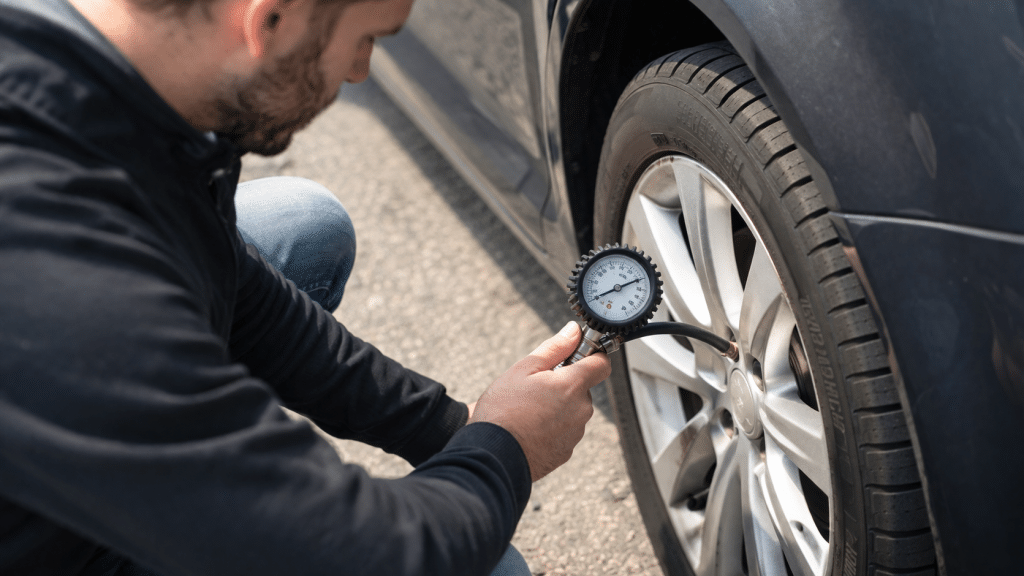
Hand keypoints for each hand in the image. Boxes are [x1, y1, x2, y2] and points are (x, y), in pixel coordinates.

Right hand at [469, 322, 611, 480]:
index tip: (577, 354)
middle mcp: (580, 411)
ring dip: (557, 407)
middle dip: (563, 385)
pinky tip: (529, 428)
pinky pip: (563, 431)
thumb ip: (555, 348)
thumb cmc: (503, 411)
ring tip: (527, 411)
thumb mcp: (524, 369)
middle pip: (581, 389)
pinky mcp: (565, 452)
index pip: (601, 364)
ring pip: (572, 411)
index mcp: (572, 386)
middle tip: (534, 388)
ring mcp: (574, 434)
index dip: (591, 355)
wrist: (492, 455)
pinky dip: (551, 428)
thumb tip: (574, 331)